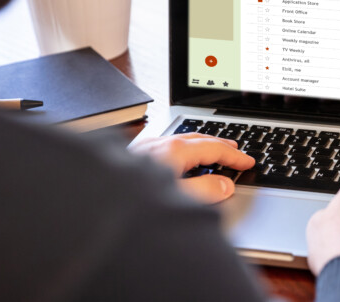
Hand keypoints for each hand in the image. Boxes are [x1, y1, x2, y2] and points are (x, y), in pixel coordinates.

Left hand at [130, 133, 254, 203]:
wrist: (91, 200)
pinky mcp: (132, 157)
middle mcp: (159, 144)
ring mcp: (144, 148)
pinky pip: (165, 147)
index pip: (214, 148)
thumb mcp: (178, 199)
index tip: (248, 161)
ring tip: (211, 153)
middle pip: (197, 139)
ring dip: (199, 146)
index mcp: (174, 151)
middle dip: (219, 144)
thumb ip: (205, 191)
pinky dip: (182, 150)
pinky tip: (177, 161)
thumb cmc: (130, 200)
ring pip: (180, 141)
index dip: (234, 156)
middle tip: (235, 150)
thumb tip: (225, 185)